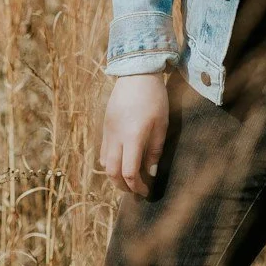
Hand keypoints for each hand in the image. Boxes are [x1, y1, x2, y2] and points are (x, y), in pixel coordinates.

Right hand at [100, 73, 169, 197]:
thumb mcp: (161, 125)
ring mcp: (107, 131)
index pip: (128, 172)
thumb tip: (150, 172)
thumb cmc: (155, 98)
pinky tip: (121, 161)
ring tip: (128, 179)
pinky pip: (103, 151)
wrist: (137, 73)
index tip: (146, 191)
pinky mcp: (105, 126)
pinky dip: (110, 162)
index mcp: (132, 137)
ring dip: (114, 176)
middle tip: (135, 191)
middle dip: (122, 186)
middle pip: (111, 173)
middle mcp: (116, 137)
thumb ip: (155, 150)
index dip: (137, 186)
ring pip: (104, 163)